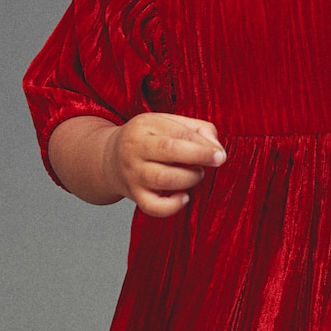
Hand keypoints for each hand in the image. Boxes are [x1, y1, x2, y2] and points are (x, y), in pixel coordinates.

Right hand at [102, 113, 226, 217]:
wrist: (110, 159)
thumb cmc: (149, 140)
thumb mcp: (168, 123)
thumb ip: (197, 130)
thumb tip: (217, 149)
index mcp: (145, 126)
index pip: (177, 133)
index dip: (202, 145)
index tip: (220, 154)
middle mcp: (135, 149)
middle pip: (168, 150)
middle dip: (198, 157)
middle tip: (216, 161)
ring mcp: (133, 174)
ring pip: (163, 179)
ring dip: (189, 178)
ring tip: (196, 174)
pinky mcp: (134, 196)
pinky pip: (153, 207)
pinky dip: (173, 206)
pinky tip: (184, 196)